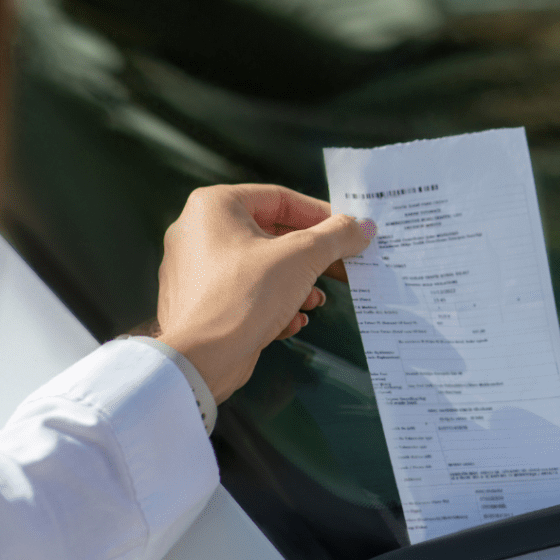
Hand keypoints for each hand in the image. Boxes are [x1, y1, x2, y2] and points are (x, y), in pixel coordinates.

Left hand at [155, 184, 373, 403]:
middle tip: (342, 266)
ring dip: (296, 284)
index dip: (321, 214)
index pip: (279, 199)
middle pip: (271, 235)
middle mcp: (198, 232)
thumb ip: (336, 236)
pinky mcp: (200, 304)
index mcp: (214, 207)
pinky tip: (292, 321)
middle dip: (311, 257)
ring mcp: (196, 270)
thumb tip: (363, 227)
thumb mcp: (301, 258)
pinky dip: (272, 303)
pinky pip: (244, 293)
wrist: (199, 360)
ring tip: (315, 301)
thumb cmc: (244, 295)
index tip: (347, 230)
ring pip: (260, 267)